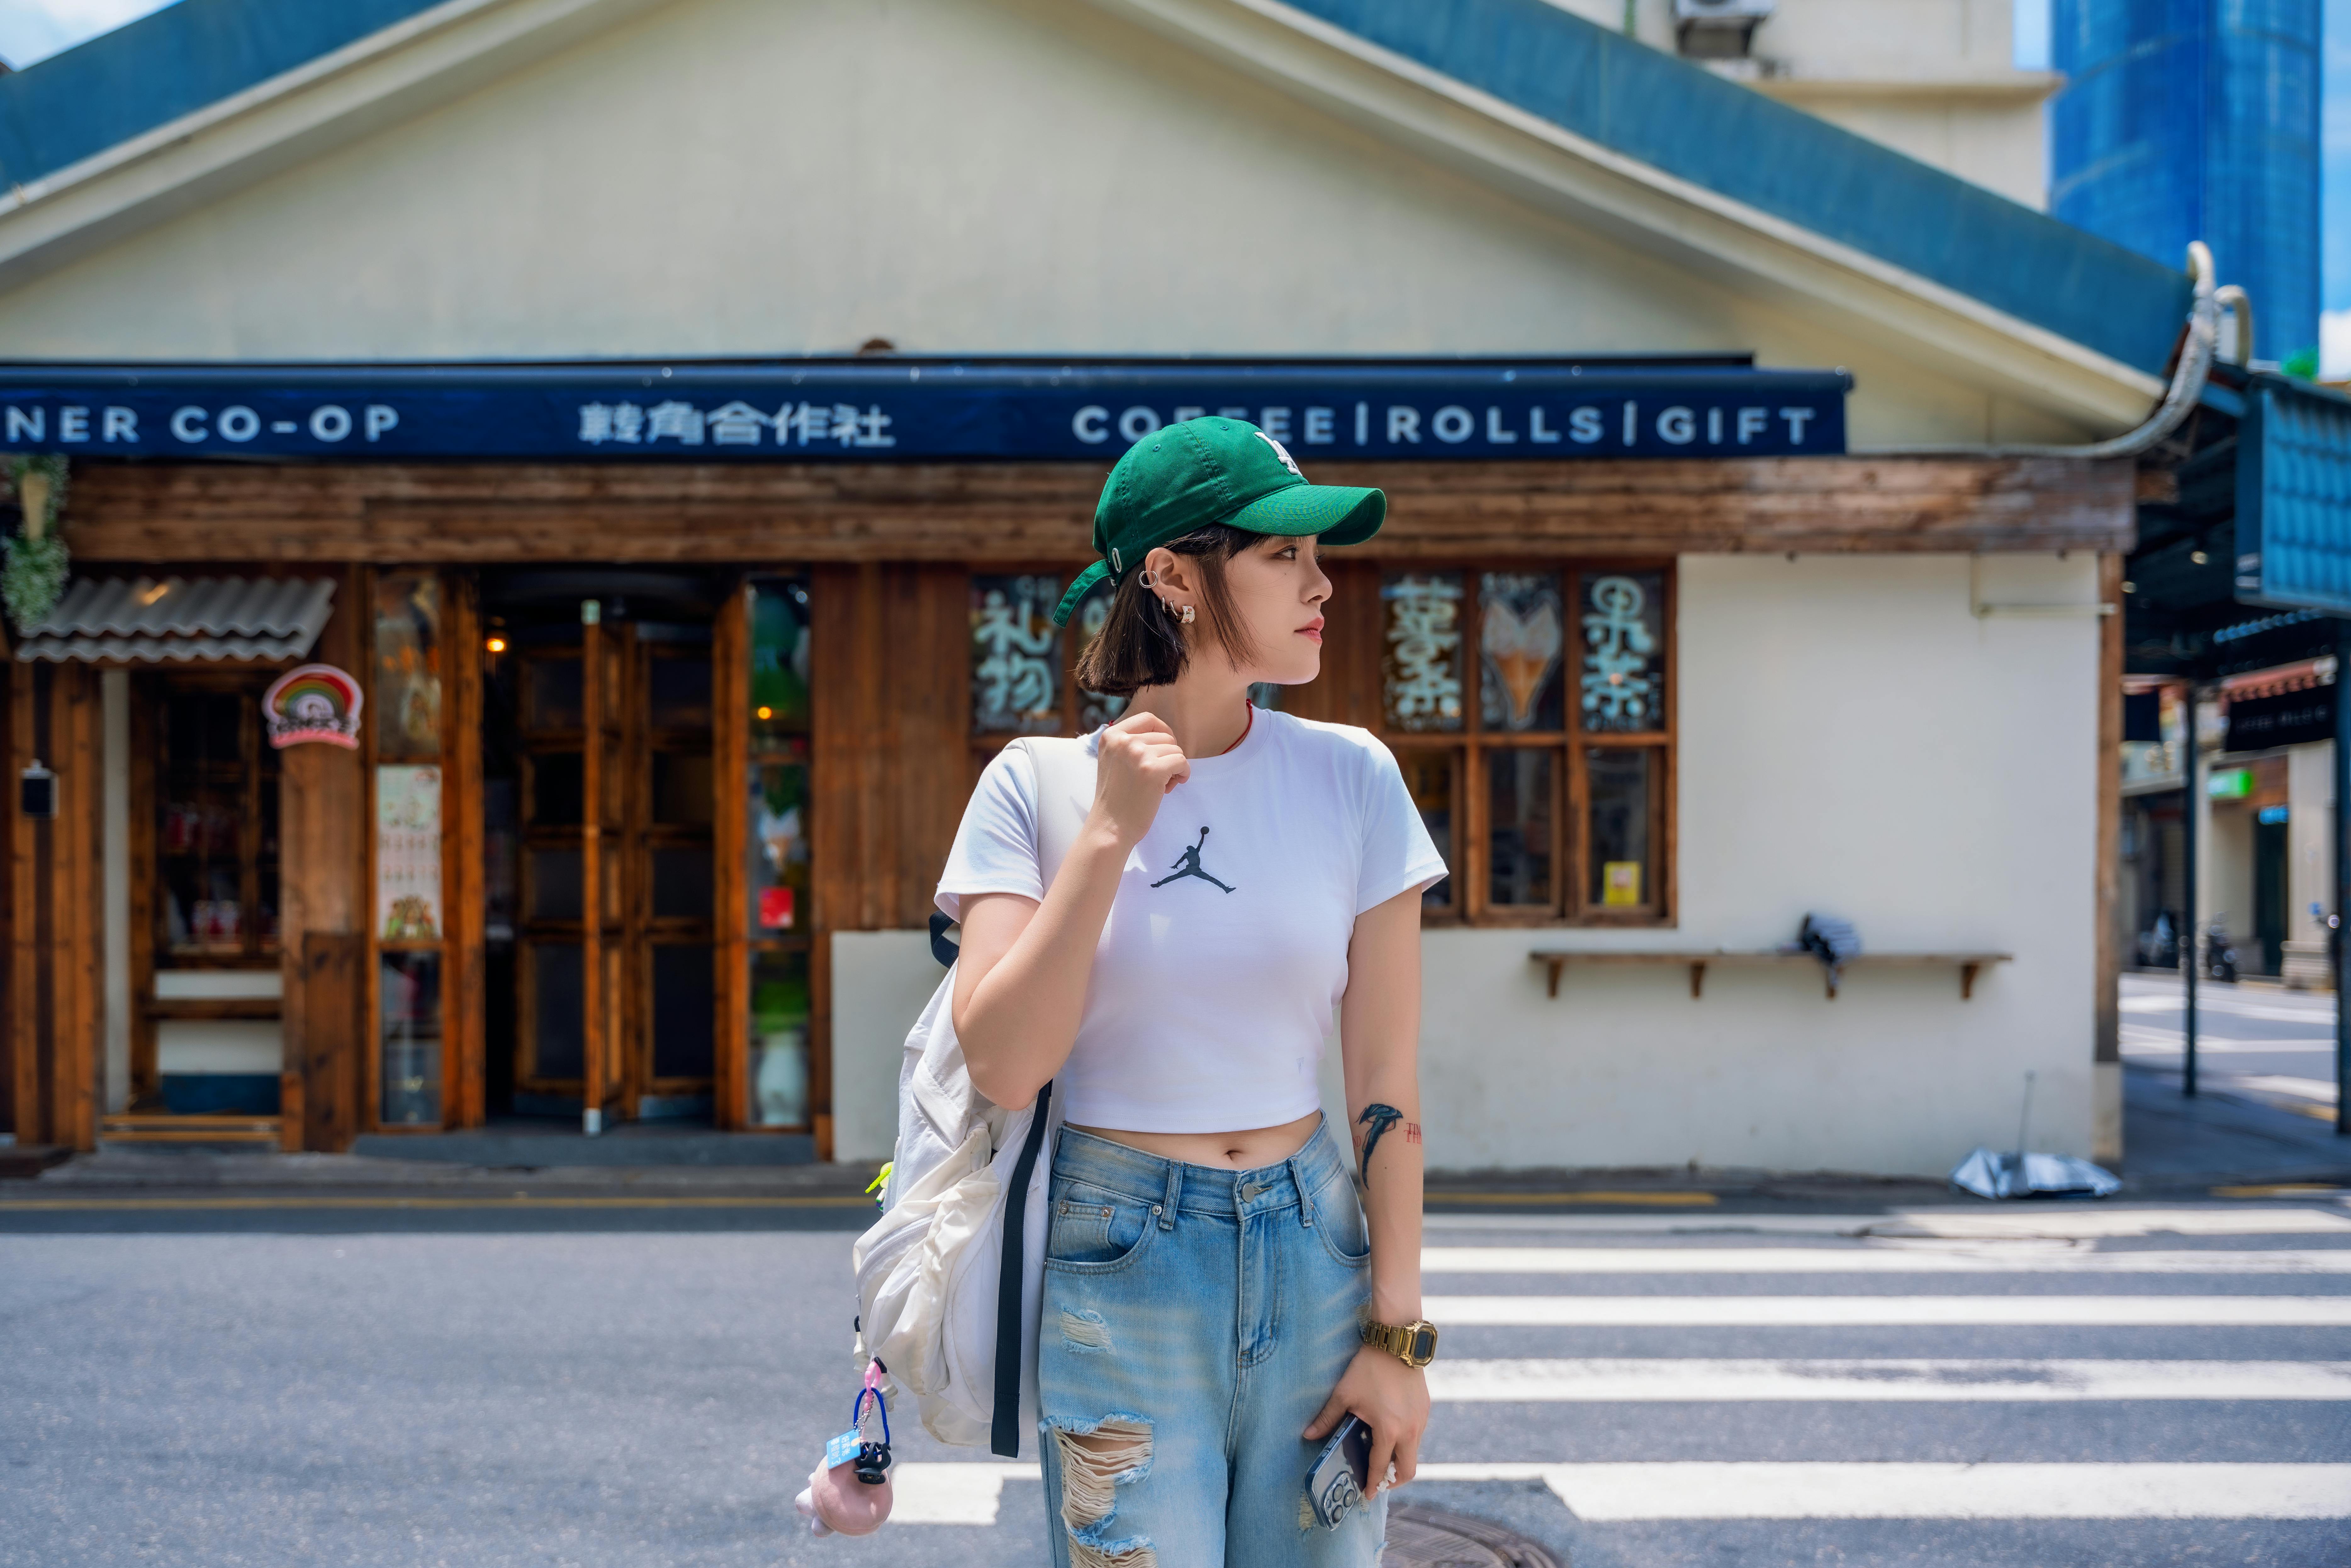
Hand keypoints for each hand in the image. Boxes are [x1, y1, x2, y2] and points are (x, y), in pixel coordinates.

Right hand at [1090, 712, 1189, 847]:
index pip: (1148, 719)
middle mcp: (1123, 741)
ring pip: (1175, 749)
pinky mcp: (1153, 770)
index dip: (1162, 732)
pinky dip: (1182, 774)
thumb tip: (1165, 734)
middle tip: (1158, 777)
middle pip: (1165, 736)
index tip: (1163, 750)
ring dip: (1174, 767)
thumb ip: (1131, 744)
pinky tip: (1169, 787)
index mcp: (1111, 735)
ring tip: (1160, 785)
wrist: (1110, 827)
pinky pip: (1182, 762)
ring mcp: (1138, 754)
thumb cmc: (1116, 798)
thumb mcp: (1114, 760)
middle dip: (1167, 755)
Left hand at [1303, 1343, 1428, 1491]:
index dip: (1373, 1483)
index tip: (1367, 1495)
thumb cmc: (1369, 1368)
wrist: (1397, 1343)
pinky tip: (1391, 1434)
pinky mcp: (1425, 1410)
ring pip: (1414, 1453)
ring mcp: (1421, 1420)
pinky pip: (1418, 1436)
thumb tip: (1308, 1435)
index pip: (1380, 1466)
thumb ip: (1327, 1418)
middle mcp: (1410, 1430)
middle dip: (1393, 1481)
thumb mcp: (1344, 1394)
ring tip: (1382, 1458)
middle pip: (1407, 1470)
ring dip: (1400, 1461)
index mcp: (1389, 1430)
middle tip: (1378, 1481)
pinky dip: (1406, 1443)